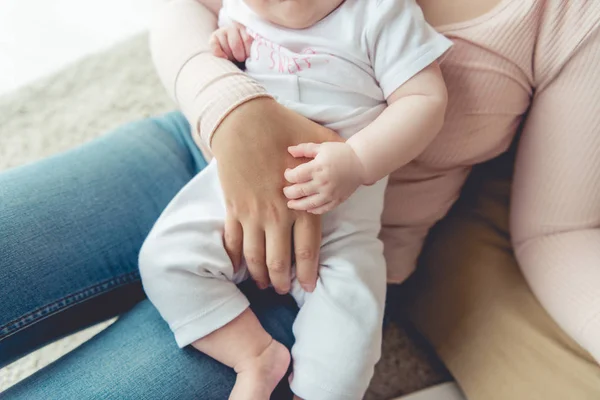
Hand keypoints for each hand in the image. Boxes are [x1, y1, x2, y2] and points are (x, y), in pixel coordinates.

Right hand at [209, 22, 252, 62]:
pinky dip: (219, 54)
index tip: (249, 57)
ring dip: (230, 56)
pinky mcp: (213, 38)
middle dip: (239, 56)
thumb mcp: (250, 48)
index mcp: (245, 28)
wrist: (231, 51)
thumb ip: (253, 48)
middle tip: (241, 59)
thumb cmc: (244, 51)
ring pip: (226, 46)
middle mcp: (233, 27)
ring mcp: (222, 31)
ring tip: (234, 59)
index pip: (247, 39)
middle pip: (236, 44)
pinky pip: (215, 46)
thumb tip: (254, 56)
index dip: (248, 52)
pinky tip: (225, 57)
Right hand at [212, 98, 341, 293]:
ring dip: (259, 275)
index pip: (306, 250)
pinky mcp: (233, 207)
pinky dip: (235, 258)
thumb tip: (350, 153)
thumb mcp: (318, 140)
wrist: (243, 120)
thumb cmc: (282, 128)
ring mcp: (252, 214)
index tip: (308, 287)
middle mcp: (276, 216)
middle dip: (282, 281)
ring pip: (255, 257)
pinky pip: (233, 241)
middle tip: (284, 291)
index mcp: (300, 205)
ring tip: (263, 285)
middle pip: (278, 261)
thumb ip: (336, 153)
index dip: (307, 273)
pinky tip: (237, 268)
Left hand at [283, 142, 364, 213]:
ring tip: (290, 204)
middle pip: (299, 191)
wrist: (361, 163)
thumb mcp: (322, 147)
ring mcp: (330, 193)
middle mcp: (323, 182)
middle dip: (288, 192)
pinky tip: (307, 208)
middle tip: (286, 191)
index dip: (288, 175)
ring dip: (297, 205)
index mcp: (318, 167)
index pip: (295, 176)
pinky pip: (322, 209)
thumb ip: (304, 149)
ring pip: (308, 204)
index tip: (288, 173)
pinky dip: (313, 210)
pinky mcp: (337, 200)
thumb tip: (289, 150)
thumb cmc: (340, 152)